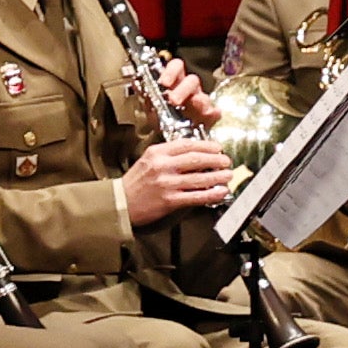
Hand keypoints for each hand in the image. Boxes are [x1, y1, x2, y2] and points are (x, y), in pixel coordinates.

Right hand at [123, 142, 241, 228]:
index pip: (187, 144)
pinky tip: (220, 192)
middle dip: (216, 159)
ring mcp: (166, 183)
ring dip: (217, 176)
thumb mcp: (147, 160)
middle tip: (226, 160)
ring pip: (199, 177)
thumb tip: (194, 155)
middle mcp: (162, 166)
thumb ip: (168, 156)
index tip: (217, 147)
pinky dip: (211, 193)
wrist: (119, 203)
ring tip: (228, 175)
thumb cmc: (134, 183)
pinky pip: (195, 196)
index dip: (206, 145)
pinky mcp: (169, 200)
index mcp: (157, 153)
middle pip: (196, 158)